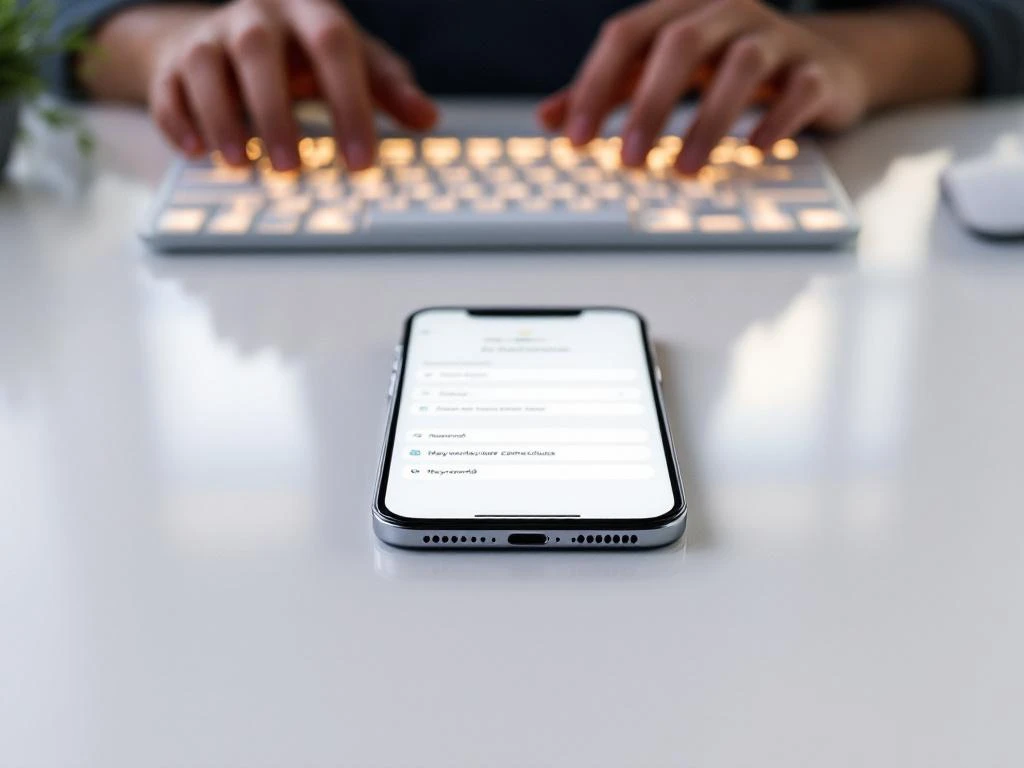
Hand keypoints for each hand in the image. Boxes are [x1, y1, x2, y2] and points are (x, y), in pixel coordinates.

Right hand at [147, 0, 437, 169]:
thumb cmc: (305, 53)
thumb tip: (428, 118)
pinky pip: (167, 89)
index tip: (362, 162)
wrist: (230, 34)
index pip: (333, 46)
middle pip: (258, 51)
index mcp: (308, 9)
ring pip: (204, 66)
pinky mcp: (173, 63)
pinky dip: (177, 121)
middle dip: (273, 112)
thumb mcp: (354, 61)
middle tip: (291, 168)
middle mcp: (254, 15)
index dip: (350, 104)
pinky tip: (195, 153)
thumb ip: (389, 87)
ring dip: (220, 118)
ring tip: (240, 165)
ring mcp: (208, 35)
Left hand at [537, 0, 869, 172]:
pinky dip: (774, 121)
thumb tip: (548, 119)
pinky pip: (798, 90)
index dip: (596, 84)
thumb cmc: (726, 67)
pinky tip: (752, 153)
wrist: (822, 63)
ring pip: (742, 66)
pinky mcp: (817, 70)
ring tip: (685, 170)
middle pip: (681, 43)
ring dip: (709, 121)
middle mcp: (728, 12)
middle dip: (650, 104)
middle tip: (629, 160)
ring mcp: (777, 37)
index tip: (576, 139)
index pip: (627, 35)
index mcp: (682, 9)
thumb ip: (609, 90)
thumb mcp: (663, 71)